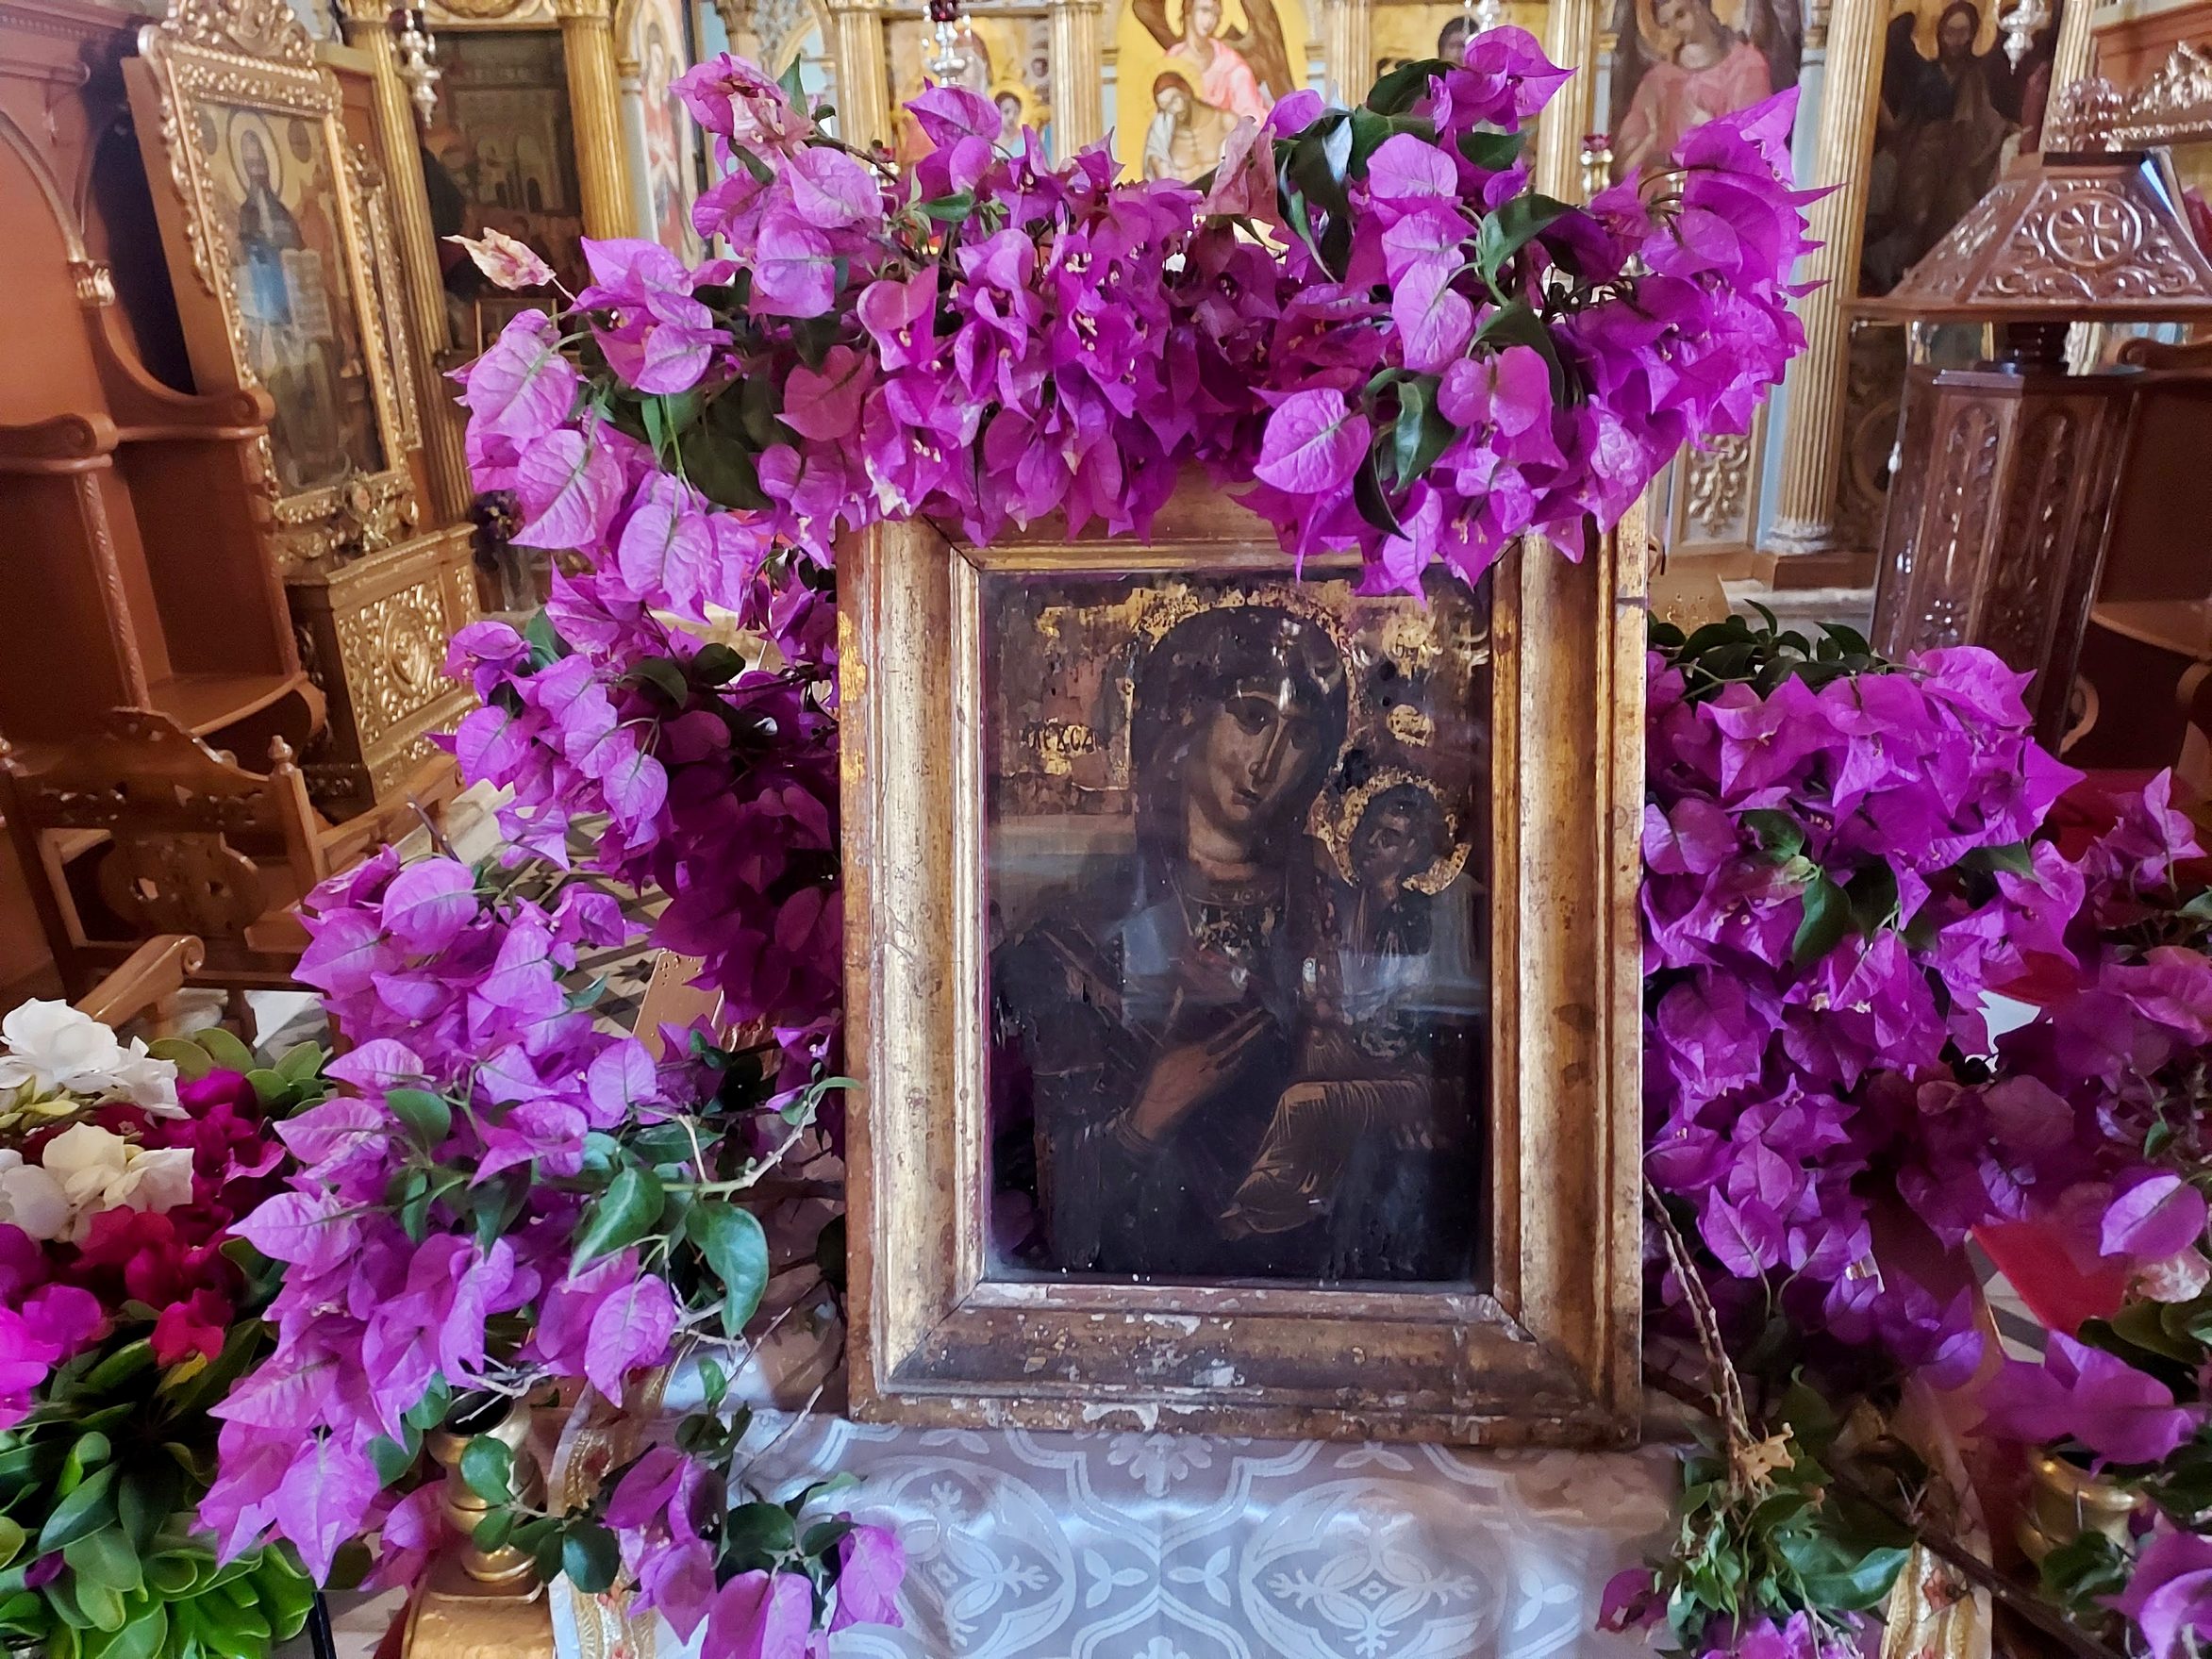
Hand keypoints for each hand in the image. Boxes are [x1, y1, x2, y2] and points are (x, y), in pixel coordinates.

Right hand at [1127, 1011, 1268, 1143]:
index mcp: (1201, 1049)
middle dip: (1256, 1030)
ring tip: (1267, 1032)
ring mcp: (1219, 1075)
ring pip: (1241, 1056)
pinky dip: (1246, 1059)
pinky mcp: (1218, 1086)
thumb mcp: (1164, 1041)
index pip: (1228, 1032)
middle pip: (1240, 1043)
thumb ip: (1174, 1016)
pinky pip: (1236, 1069)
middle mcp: (1214, 1062)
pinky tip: (1251, 1054)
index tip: (1258, 1010)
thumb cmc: (1160, 1071)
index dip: (1244, 1021)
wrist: (1161, 1105)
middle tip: (1270, 1019)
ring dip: (1254, 1044)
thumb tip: (1179, 992)